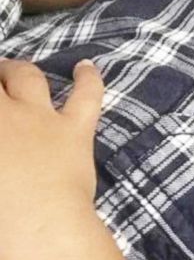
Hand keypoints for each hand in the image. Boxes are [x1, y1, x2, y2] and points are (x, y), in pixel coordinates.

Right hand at [0, 59, 121, 258]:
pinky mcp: (76, 127)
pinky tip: (87, 66)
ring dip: (18, 70)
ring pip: (28, 78)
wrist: (39, 223)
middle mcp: (4, 113)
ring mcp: (41, 117)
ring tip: (12, 68)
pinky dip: (89, 78)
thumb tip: (3, 150)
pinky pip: (87, 95)